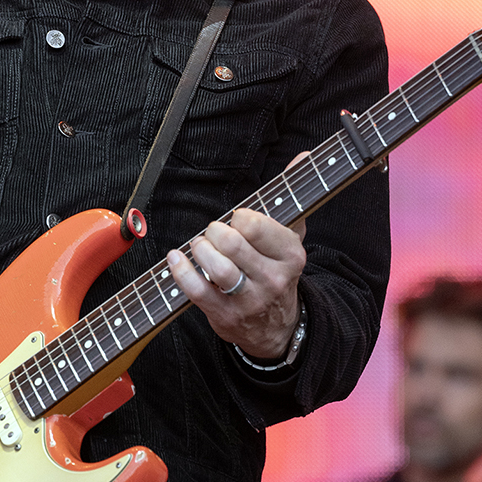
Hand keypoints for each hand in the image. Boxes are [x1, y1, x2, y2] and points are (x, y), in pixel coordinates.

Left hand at [166, 156, 307, 358]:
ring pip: (216, 267)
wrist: (276, 326)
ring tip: (200, 246)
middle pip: (232, 243)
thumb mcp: (290, 234)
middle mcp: (273, 278)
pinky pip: (197, 290)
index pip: (255, 225)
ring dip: (199, 249)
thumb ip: (291, 194)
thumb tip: (304, 154)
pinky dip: (181, 270)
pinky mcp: (225, 316)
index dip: (238, 218)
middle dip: (214, 231)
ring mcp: (249, 300)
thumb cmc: (276, 268)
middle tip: (214, 233)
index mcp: (291, 255)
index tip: (237, 221)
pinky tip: (177, 258)